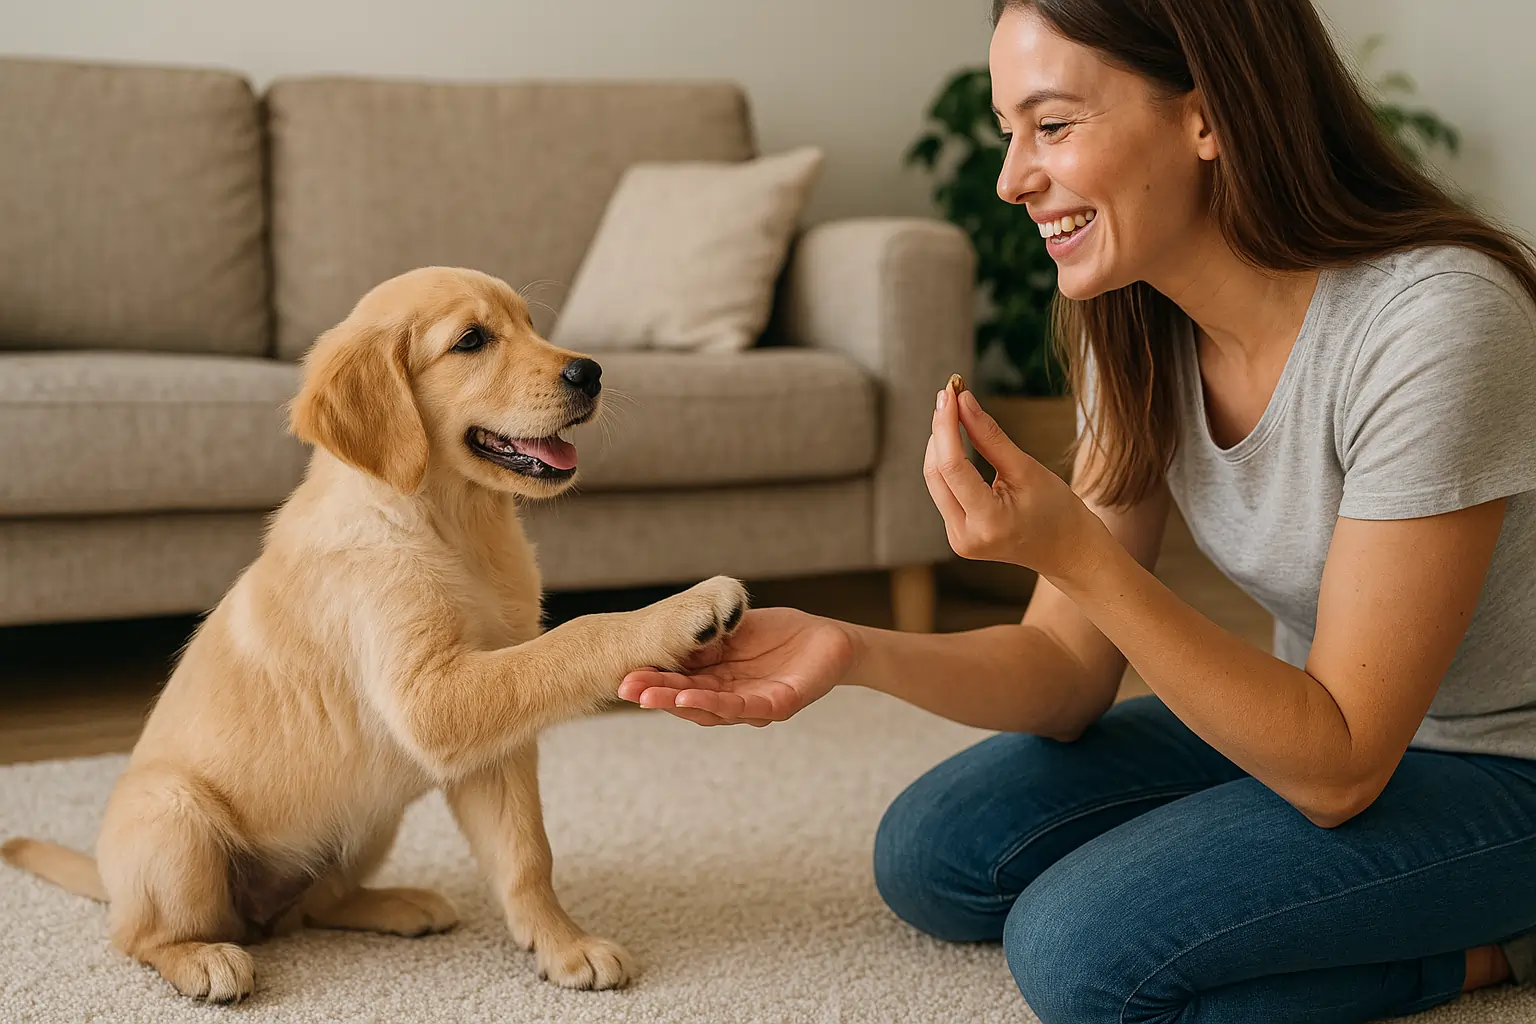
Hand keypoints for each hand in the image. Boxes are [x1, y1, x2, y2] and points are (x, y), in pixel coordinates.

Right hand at [617, 608, 858, 725]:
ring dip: (678, 702)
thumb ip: (706, 638)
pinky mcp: (779, 704)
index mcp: (718, 681)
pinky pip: (744, 706)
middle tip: (626, 690)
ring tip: (650, 696)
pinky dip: (715, 703)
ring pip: (711, 708)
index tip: (623, 677)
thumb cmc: (781, 635)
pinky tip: (689, 697)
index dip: (653, 682)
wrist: (830, 638)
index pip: (680, 684)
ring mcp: (755, 705)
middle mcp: (732, 699)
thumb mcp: (734, 630)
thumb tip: (668, 638)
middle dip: (656, 696)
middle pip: (689, 701)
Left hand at [924, 385, 1103, 580]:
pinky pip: (943, 491)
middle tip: (949, 394)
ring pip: (935, 481)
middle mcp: (964, 536)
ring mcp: (957, 539)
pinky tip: (953, 438)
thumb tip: (963, 401)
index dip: (946, 425)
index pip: (953, 466)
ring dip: (939, 444)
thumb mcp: (1027, 468)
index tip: (949, 393)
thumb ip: (990, 436)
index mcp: (987, 522)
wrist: (1067, 549)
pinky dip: (946, 463)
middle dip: (939, 431)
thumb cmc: (1056, 509)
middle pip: (936, 474)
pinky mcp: (956, 535)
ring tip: (952, 410)